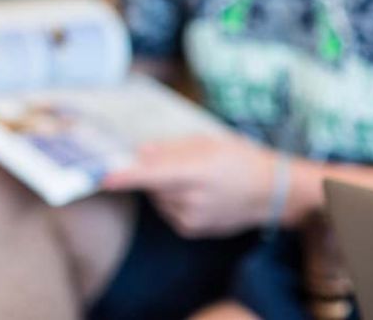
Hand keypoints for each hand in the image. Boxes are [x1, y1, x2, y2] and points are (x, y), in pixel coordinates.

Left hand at [104, 132, 278, 237]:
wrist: (269, 192)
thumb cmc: (237, 159)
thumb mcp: (206, 142)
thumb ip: (170, 149)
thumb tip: (140, 153)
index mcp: (198, 172)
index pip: (153, 176)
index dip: (127, 177)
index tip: (104, 178)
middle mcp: (193, 200)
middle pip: (152, 186)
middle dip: (152, 173)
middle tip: (175, 162)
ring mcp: (193, 219)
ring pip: (157, 199)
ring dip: (163, 187)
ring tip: (191, 177)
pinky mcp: (192, 230)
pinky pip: (167, 211)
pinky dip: (171, 200)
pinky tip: (194, 192)